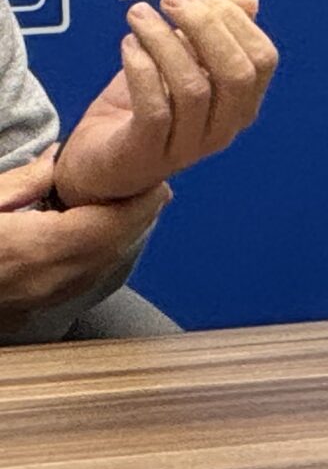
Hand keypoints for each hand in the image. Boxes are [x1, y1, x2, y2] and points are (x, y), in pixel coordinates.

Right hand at [0, 148, 168, 331]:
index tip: (157, 178)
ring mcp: (41, 300)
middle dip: (138, 215)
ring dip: (121, 234)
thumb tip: (63, 159)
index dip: (141, 200)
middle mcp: (49, 281)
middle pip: (117, 246)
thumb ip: (28, 180)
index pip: (113, 224)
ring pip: (104, 265)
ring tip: (128, 204)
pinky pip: (81, 279)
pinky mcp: (32, 309)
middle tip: (151, 186)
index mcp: (38, 249)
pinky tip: (91, 233)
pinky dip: (97, 253)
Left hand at [53, 0, 276, 208]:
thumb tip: (248, 1)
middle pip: (236, 73)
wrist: (97, 164)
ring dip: (165, 41)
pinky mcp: (147, 153)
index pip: (262, 59)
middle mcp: (224, 130)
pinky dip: (141, 69)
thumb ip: (211, 35)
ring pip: (193, 87)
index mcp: (241, 106)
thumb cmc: (140, 109)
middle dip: (206, 26)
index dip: (233, 20)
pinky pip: (154, 109)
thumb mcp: (179, 64)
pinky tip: (128, 44)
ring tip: (140, 15)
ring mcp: (188, 147)